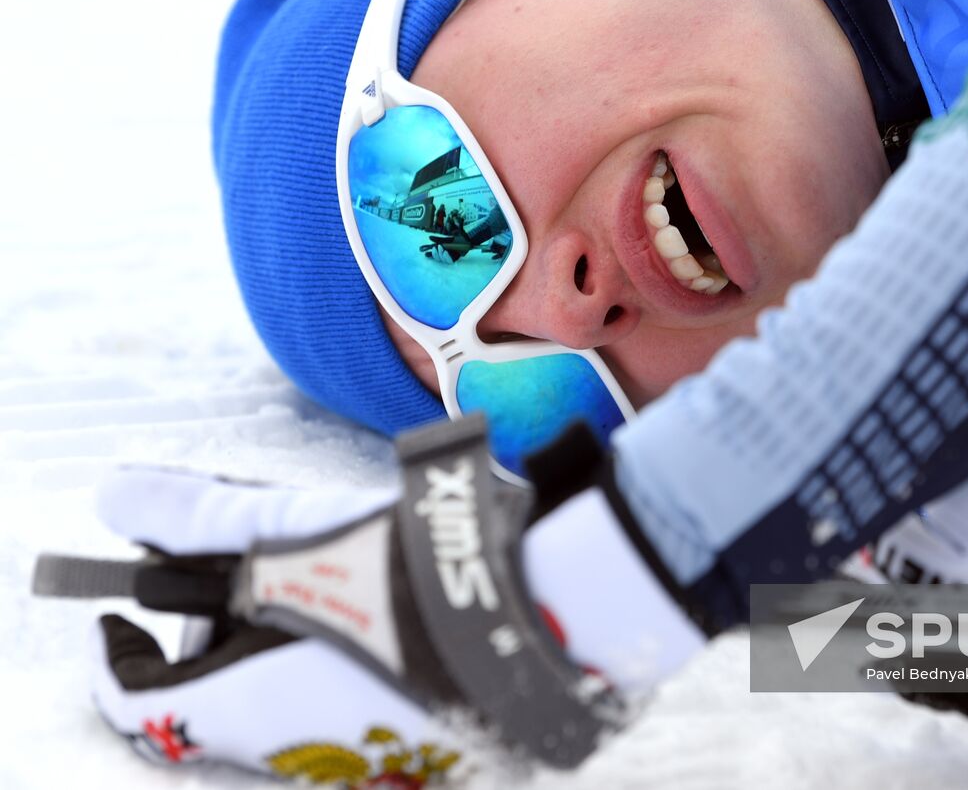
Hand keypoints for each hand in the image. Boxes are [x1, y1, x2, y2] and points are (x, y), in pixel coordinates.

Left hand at [42, 415, 623, 782]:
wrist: (555, 611)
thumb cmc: (425, 573)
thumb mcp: (308, 531)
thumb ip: (205, 517)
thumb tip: (119, 496)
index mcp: (257, 707)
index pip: (140, 703)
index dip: (119, 654)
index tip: (125, 612)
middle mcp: (302, 756)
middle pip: (218, 709)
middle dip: (221, 643)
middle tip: (253, 582)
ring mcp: (368, 767)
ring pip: (286, 718)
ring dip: (285, 658)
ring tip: (333, 593)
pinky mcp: (424, 761)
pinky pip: (352, 728)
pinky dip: (343, 680)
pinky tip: (385, 631)